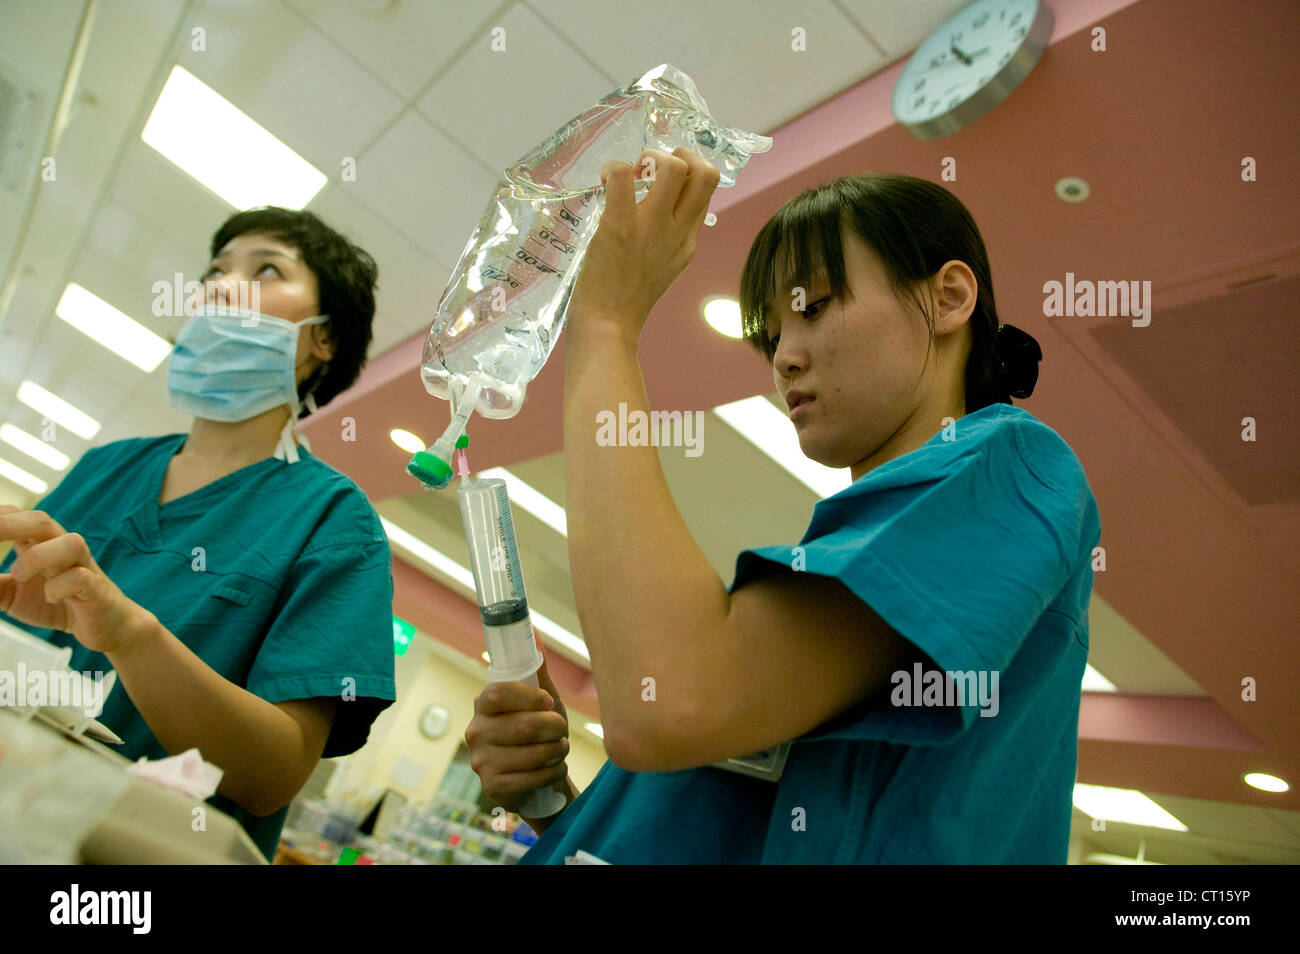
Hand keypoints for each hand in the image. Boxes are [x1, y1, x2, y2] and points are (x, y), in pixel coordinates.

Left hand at [0, 506, 152, 654]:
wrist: (106, 626)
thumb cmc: (59, 604)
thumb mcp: (11, 596)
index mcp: (40, 544)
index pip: (16, 516)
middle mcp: (62, 549)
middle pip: (42, 520)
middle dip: (9, 525)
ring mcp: (83, 566)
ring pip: (71, 541)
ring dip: (40, 556)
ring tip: (20, 575)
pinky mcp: (96, 590)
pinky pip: (82, 578)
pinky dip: (60, 587)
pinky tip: (50, 599)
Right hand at [465, 639, 571, 814]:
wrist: (541, 776)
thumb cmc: (541, 731)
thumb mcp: (542, 698)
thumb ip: (536, 669)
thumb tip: (535, 632)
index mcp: (484, 704)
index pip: (498, 693)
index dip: (528, 697)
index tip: (548, 701)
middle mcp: (476, 731)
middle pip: (524, 725)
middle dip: (555, 727)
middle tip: (561, 729)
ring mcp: (482, 761)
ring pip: (533, 754)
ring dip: (558, 751)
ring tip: (559, 748)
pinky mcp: (493, 787)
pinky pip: (533, 778)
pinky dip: (553, 773)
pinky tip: (553, 769)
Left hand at [567, 146, 720, 344]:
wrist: (608, 327)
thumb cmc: (627, 300)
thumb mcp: (663, 267)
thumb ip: (667, 238)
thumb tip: (654, 210)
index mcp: (688, 241)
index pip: (706, 190)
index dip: (689, 171)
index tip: (663, 175)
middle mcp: (677, 231)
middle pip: (706, 172)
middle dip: (679, 154)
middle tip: (651, 166)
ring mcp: (650, 227)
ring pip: (672, 166)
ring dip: (649, 157)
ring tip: (630, 173)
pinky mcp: (619, 226)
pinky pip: (622, 176)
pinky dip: (612, 169)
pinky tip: (602, 182)